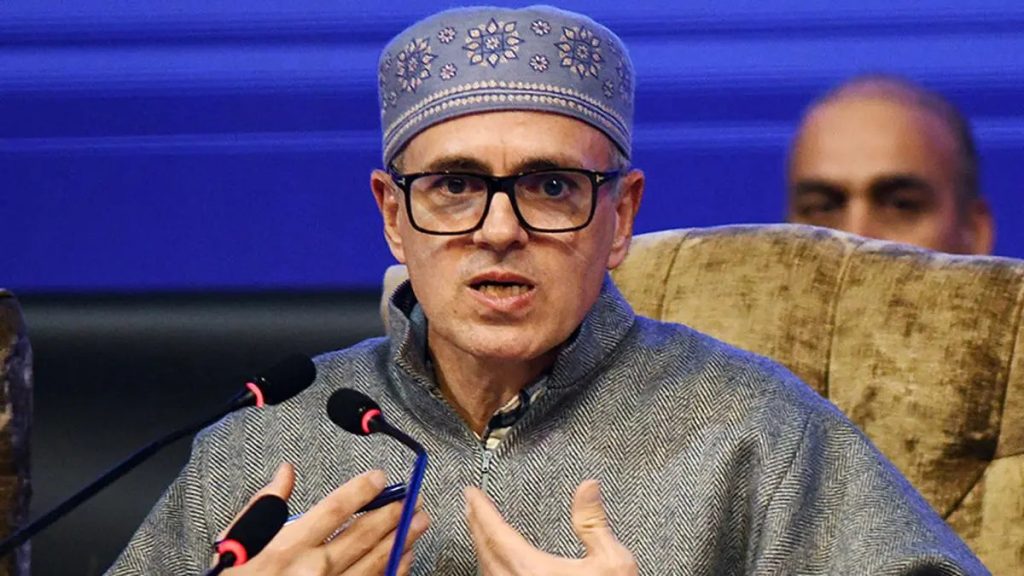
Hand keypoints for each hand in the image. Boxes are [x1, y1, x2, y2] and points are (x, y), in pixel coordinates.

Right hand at [221, 463, 428, 574]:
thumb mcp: (237, 542)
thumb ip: (265, 505)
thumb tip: (286, 472)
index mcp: (287, 547)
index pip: (335, 509)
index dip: (362, 489)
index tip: (380, 477)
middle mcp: (312, 570)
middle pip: (363, 535)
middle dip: (393, 513)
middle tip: (414, 498)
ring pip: (374, 562)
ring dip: (401, 540)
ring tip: (419, 523)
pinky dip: (392, 572)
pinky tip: (405, 559)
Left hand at [465, 479, 636, 575]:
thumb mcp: (612, 562)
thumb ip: (592, 523)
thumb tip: (587, 489)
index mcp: (533, 571)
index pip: (496, 533)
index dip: (481, 510)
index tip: (472, 494)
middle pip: (485, 551)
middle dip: (476, 525)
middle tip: (472, 505)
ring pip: (485, 572)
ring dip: (481, 548)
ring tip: (481, 531)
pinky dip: (489, 569)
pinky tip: (496, 566)